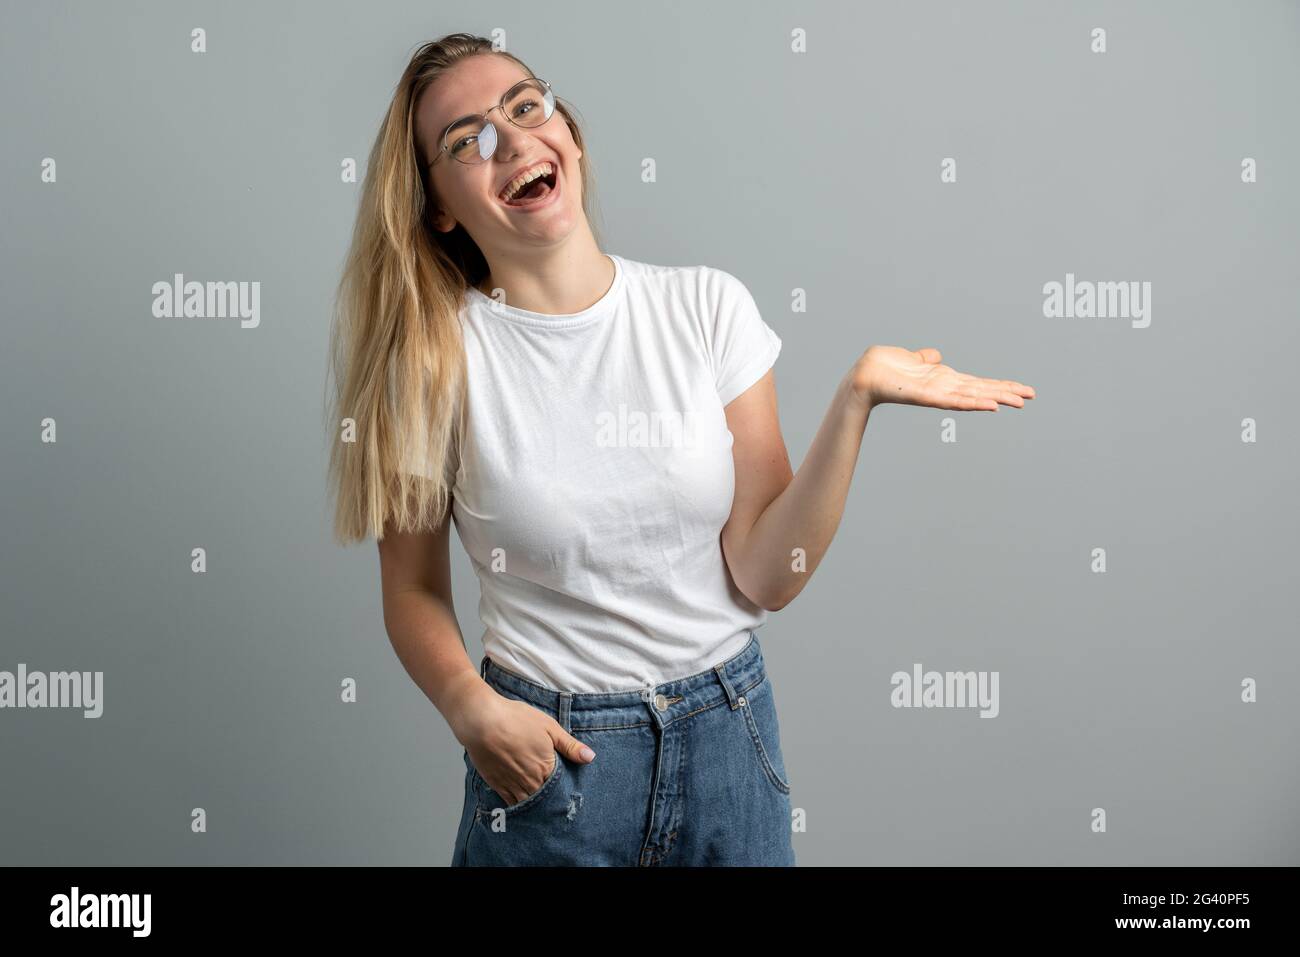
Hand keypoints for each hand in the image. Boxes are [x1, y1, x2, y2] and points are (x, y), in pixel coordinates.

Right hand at [457, 686, 595, 805]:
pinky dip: (518, 805)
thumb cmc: (516, 719)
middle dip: (552, 801)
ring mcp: (512, 785)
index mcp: (546, 767)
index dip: (565, 789)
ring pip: (529, 803)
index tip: (569, 792)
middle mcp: (531, 781)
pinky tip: (523, 802)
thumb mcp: (549, 727)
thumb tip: (590, 757)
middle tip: (557, 803)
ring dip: (536, 805)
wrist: (482, 721)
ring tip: (542, 805)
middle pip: (546, 799)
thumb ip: (569, 745)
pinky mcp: (497, 785)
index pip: (561, 788)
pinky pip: (511, 803)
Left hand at [850, 346, 1034, 411]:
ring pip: (973, 396)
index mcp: (942, 379)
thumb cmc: (882, 368)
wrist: (862, 374)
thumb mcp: (910, 359)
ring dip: (996, 398)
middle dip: (1006, 393)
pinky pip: (954, 401)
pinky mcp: (927, 396)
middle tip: (1031, 396)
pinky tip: (990, 405)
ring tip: (1019, 401)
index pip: (977, 383)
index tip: (1021, 389)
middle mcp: (943, 388)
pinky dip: (973, 403)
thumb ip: (925, 359)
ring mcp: (936, 393)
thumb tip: (935, 356)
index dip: (998, 385)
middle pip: (981, 390)